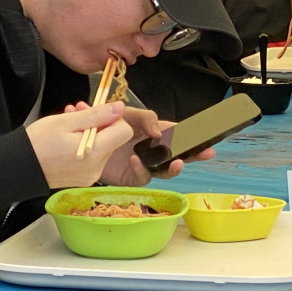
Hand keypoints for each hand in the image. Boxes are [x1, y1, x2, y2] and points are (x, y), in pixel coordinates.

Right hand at [26, 102, 133, 188]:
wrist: (17, 167)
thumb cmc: (38, 141)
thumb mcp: (66, 121)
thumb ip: (96, 115)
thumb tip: (119, 108)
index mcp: (95, 153)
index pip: (124, 131)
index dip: (114, 118)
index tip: (95, 112)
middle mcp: (97, 168)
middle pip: (114, 140)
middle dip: (100, 123)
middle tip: (78, 111)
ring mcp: (90, 176)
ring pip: (103, 148)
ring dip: (92, 133)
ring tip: (70, 122)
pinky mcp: (83, 179)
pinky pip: (93, 158)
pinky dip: (86, 145)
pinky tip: (69, 138)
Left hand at [62, 103, 215, 184]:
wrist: (82, 140)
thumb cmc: (107, 123)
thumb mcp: (127, 113)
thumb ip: (146, 118)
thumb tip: (158, 131)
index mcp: (155, 131)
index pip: (180, 133)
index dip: (196, 137)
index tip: (210, 141)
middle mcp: (153, 149)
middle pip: (180, 154)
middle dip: (195, 155)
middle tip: (207, 153)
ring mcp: (145, 164)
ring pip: (165, 170)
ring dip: (173, 167)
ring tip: (177, 162)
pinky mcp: (132, 177)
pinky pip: (143, 176)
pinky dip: (141, 168)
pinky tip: (134, 159)